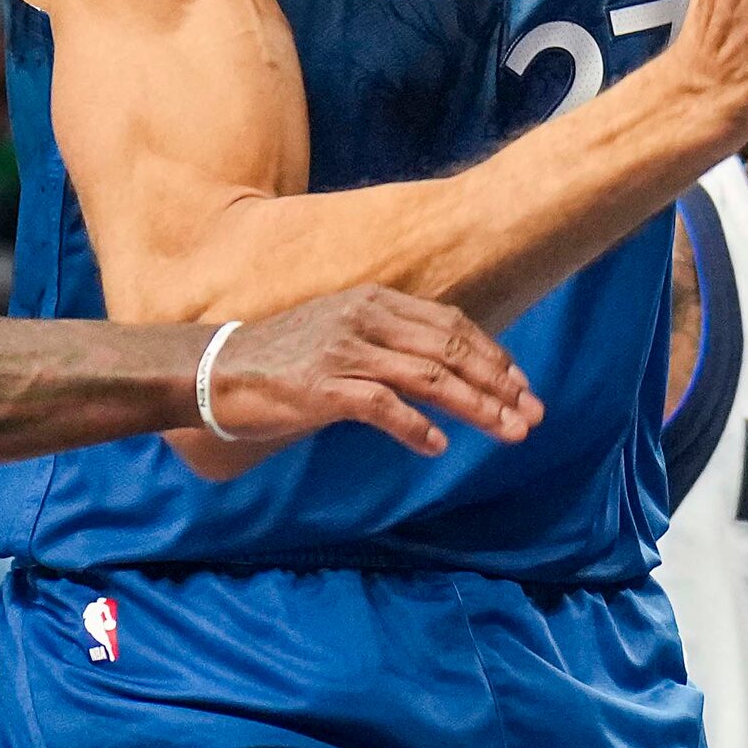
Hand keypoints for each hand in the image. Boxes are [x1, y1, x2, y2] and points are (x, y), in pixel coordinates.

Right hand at [208, 285, 542, 453]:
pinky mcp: (322, 386)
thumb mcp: (342, 333)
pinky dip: (415, 427)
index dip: (492, 355)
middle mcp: (364, 318)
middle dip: (499, 384)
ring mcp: (344, 351)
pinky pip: (382, 406)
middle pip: (450, 350)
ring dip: (476, 408)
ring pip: (429, 378)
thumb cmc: (282, 359)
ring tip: (508, 432)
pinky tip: (437, 446)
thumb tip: (442, 370)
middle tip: (533, 415)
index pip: (450, 324)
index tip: (522, 385)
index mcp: (373, 300)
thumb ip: (388, 342)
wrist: (215, 370)